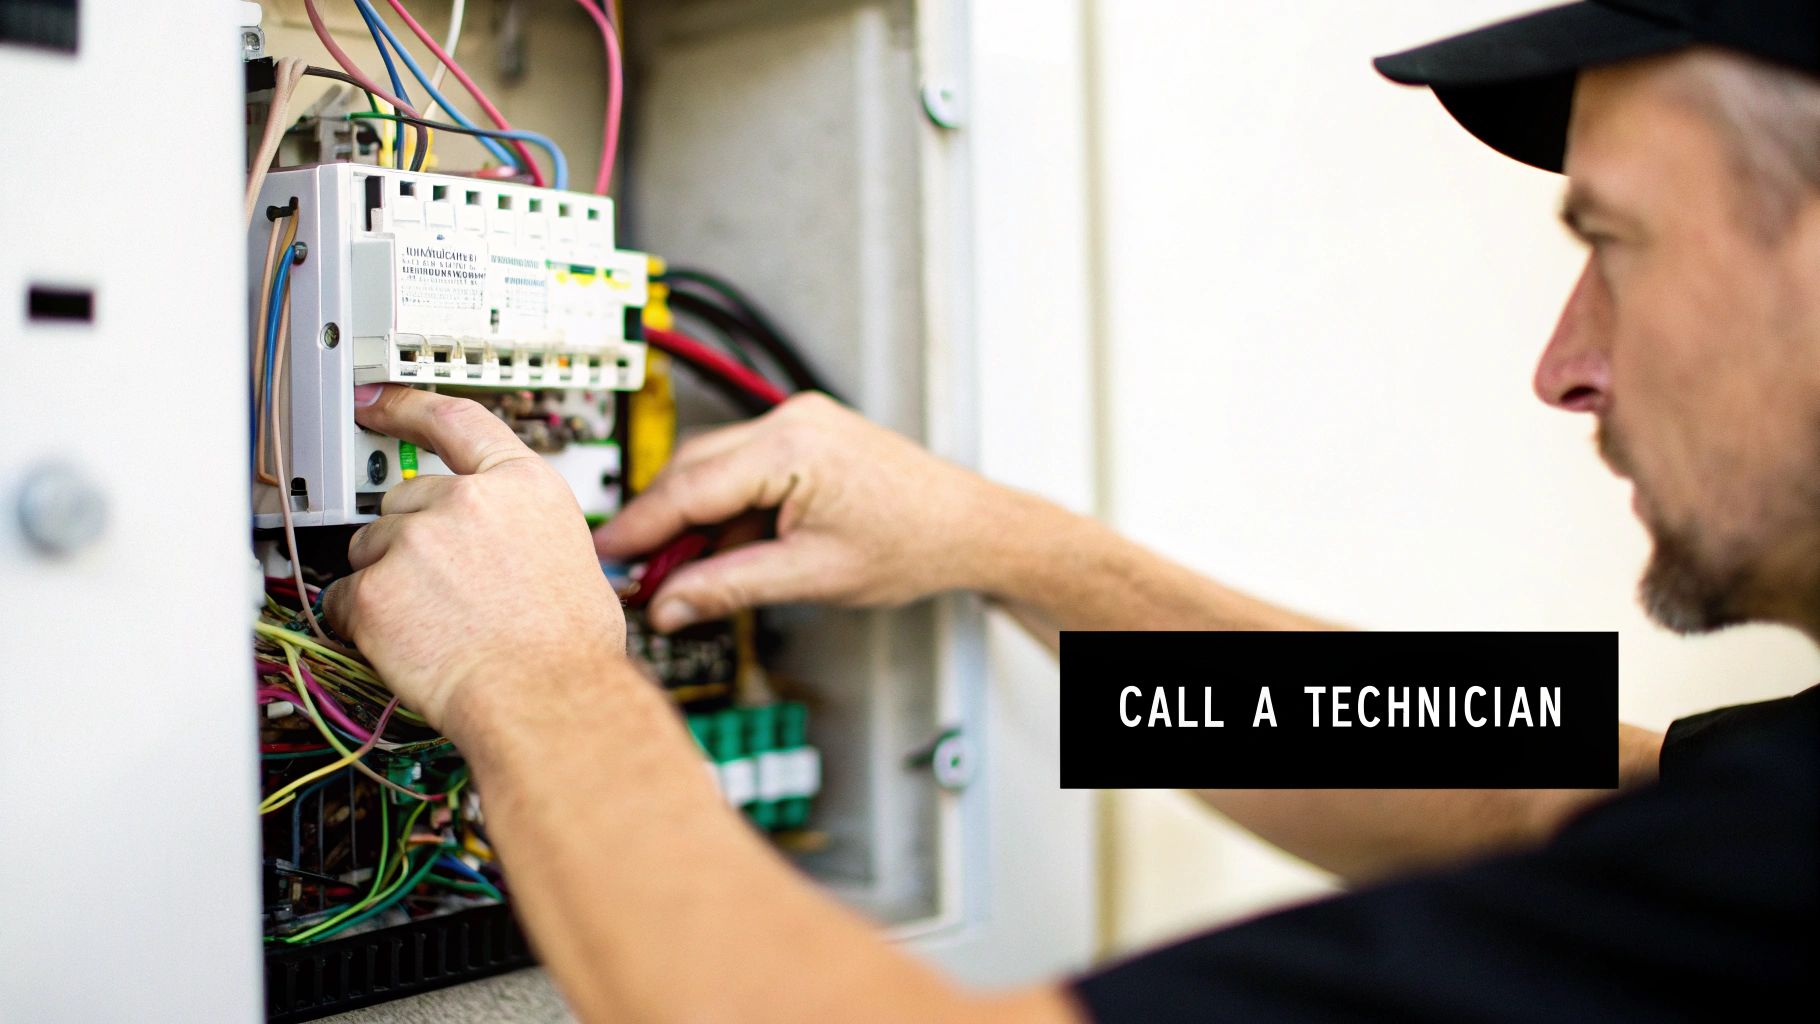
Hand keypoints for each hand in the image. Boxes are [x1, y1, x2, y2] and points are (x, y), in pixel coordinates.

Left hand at [323, 385, 625, 727]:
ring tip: (432, 624)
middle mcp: (468, 500)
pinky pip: (345, 599)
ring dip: (388, 581)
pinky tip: (405, 645)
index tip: (376, 400)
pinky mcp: (376, 590)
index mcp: (523, 485)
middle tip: (439, 589)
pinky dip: (363, 623)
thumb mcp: (574, 557)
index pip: (455, 421)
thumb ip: (526, 529)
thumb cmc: (570, 648)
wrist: (548, 699)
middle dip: (411, 539)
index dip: (407, 406)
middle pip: (405, 500)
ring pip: (370, 548)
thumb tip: (508, 542)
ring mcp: (416, 541)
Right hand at [594, 393, 1004, 630]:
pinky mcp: (805, 439)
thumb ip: (731, 587)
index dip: (642, 528)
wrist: (970, 527)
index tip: (606, 556)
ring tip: (676, 576)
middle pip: (693, 469)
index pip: (692, 487)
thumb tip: (670, 605)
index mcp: (793, 446)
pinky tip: (718, 554)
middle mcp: (791, 421)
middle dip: (660, 524)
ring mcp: (799, 424)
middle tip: (633, 573)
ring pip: (714, 469)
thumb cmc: (914, 543)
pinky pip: (744, 471)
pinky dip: (726, 512)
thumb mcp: (813, 576)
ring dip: (693, 520)